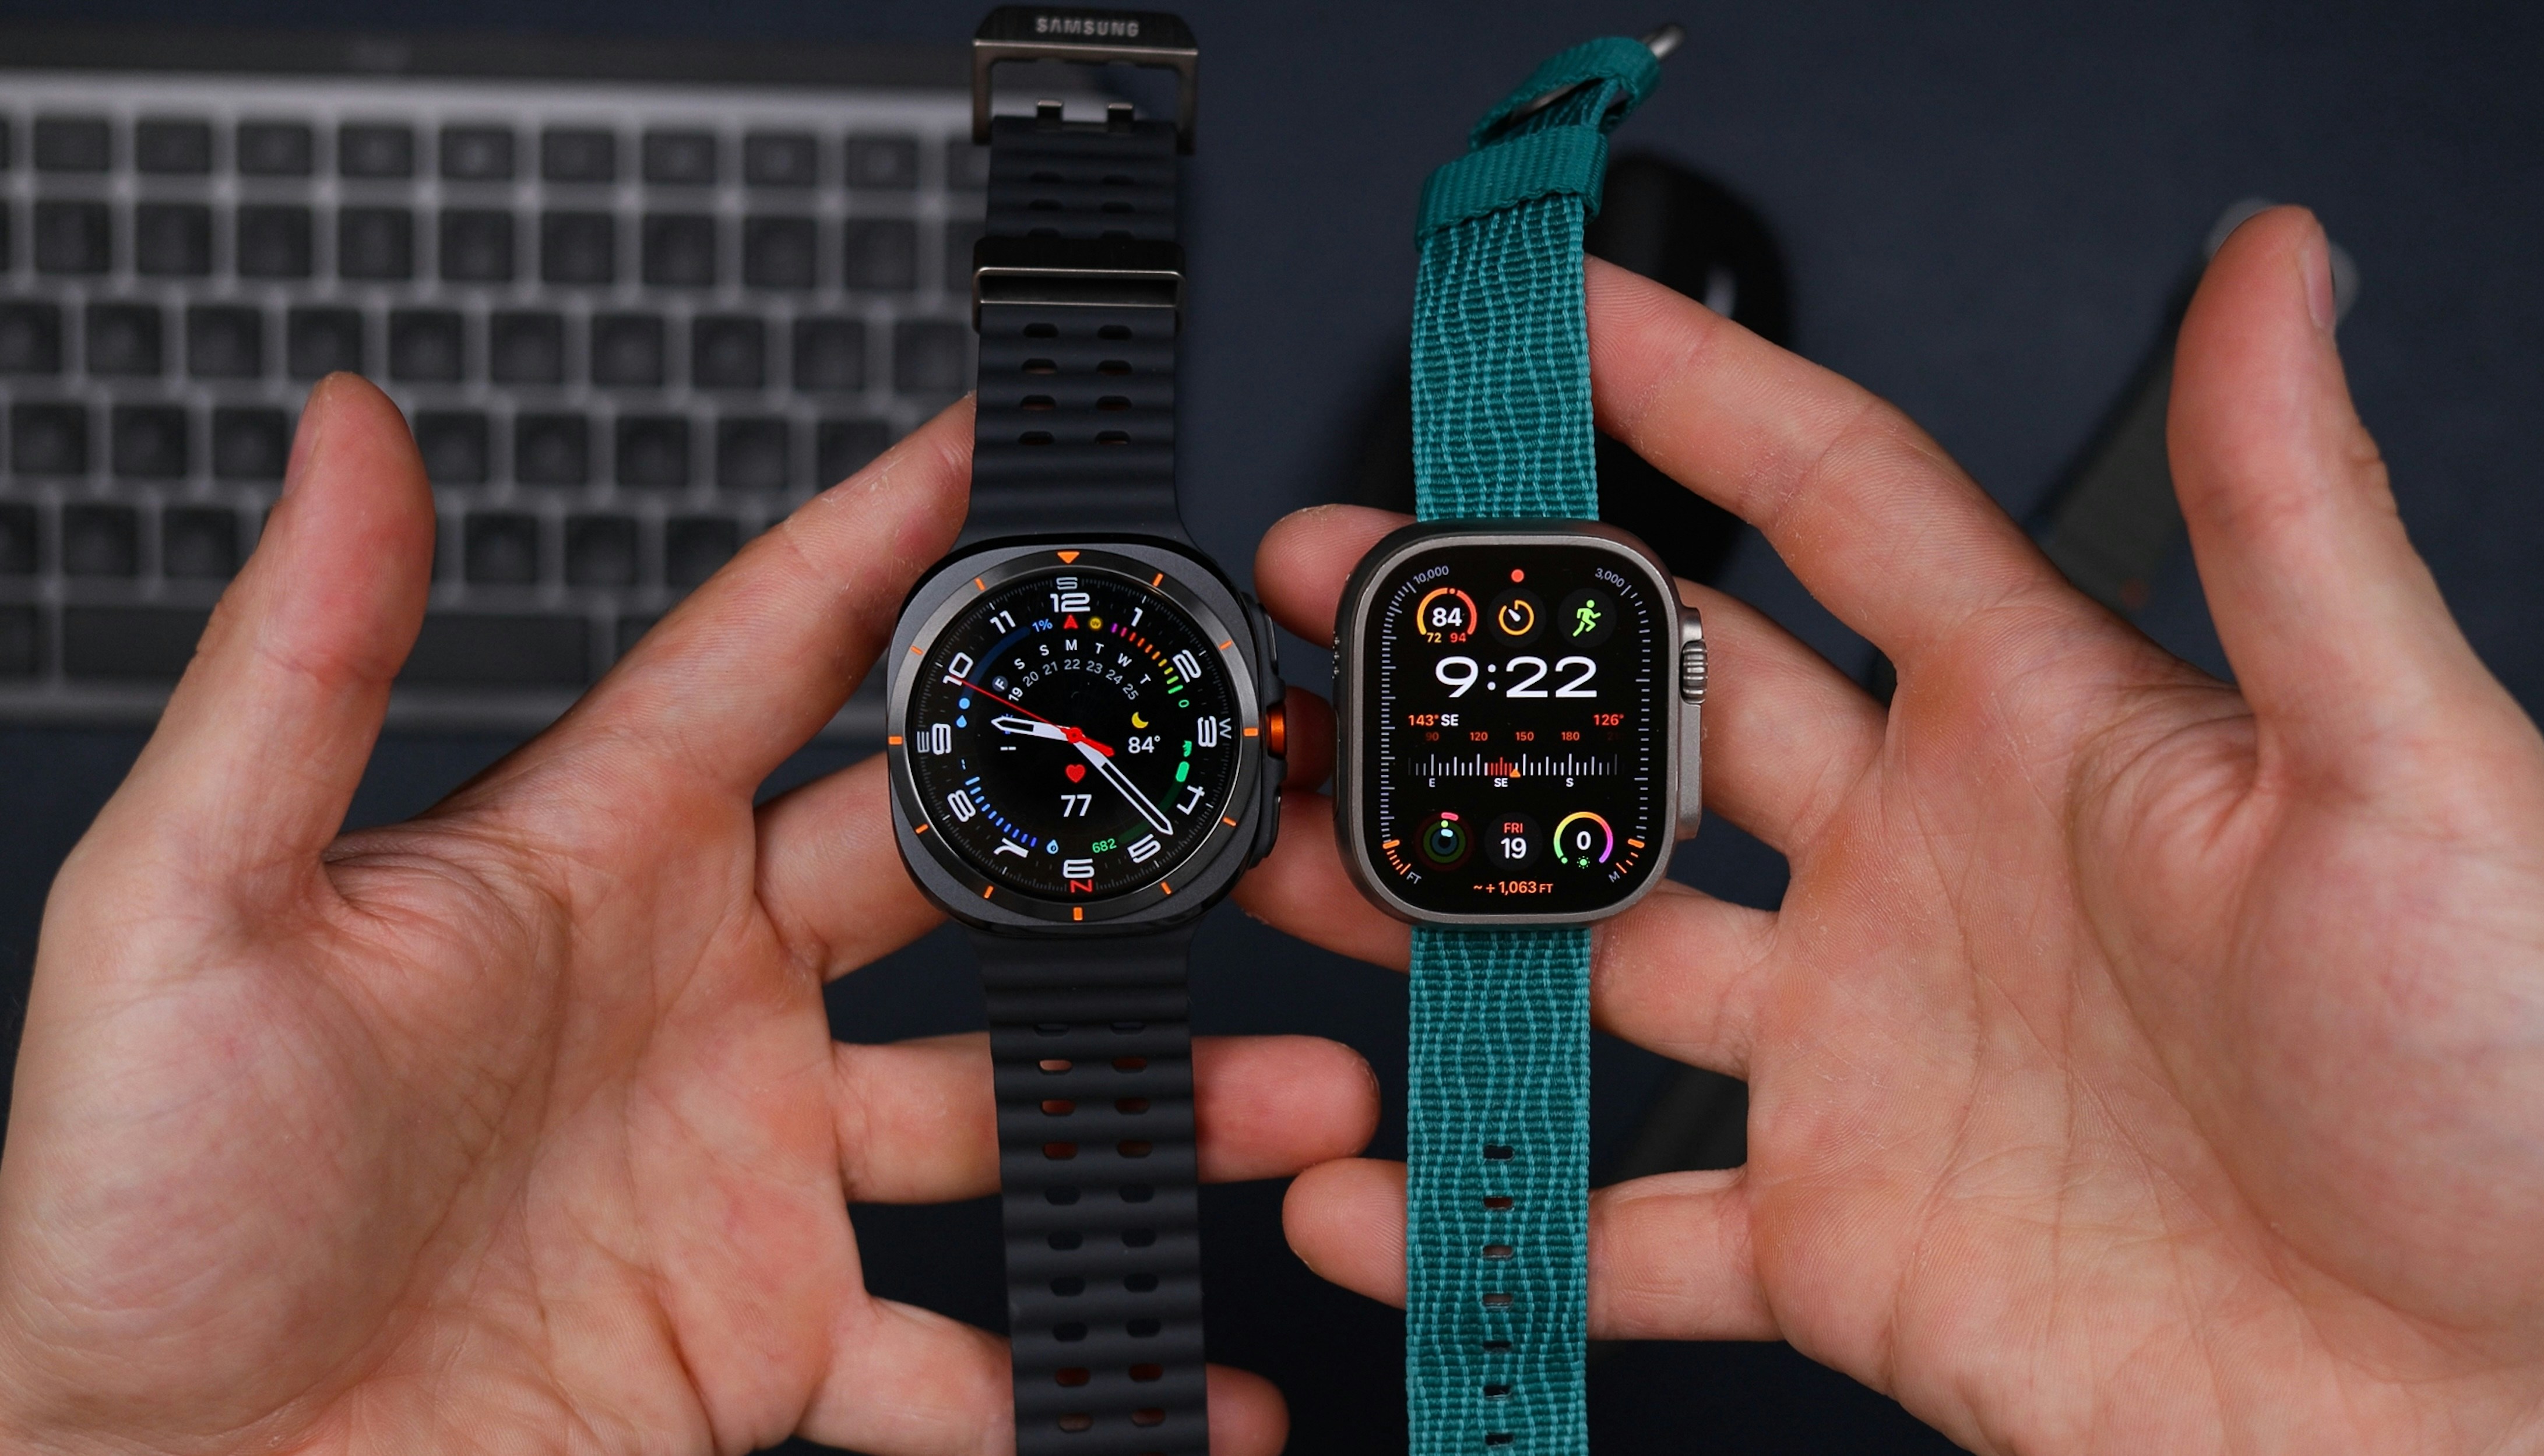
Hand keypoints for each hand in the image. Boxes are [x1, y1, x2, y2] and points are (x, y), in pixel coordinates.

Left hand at [0, 379, 1374, 1454]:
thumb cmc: (132, 1209)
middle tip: (1240, 789)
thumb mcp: (187, 910)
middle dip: (1103, 820)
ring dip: (1156, 1098)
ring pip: (1004, 1099)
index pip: (777, 651)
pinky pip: (964, 1348)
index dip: (895, 539)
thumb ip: (299, 665)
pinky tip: (1193, 1374)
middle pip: (949, 867)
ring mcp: (750, 1161)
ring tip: (1298, 1094)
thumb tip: (344, 427)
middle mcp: (697, 991)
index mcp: (588, 857)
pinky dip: (1087, 1366)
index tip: (1014, 454)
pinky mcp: (767, 1327)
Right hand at [1238, 209, 2543, 1450]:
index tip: (1557, 318)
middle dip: (1483, 646)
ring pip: (1585, 951)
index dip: (1693, 394)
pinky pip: (1611, 1222)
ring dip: (1432, 908)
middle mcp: (1920, 874)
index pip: (1830, 507)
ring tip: (1292, 860)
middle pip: (1652, 721)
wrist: (2515, 1415)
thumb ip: (2295, 523)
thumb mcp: (2413, 775)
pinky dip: (1479, 1220)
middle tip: (1340, 586)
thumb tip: (2276, 273)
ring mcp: (1858, 1055)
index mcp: (2041, 730)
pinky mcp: (1834, 1238)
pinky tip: (1369, 1187)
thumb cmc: (2519, 1096)